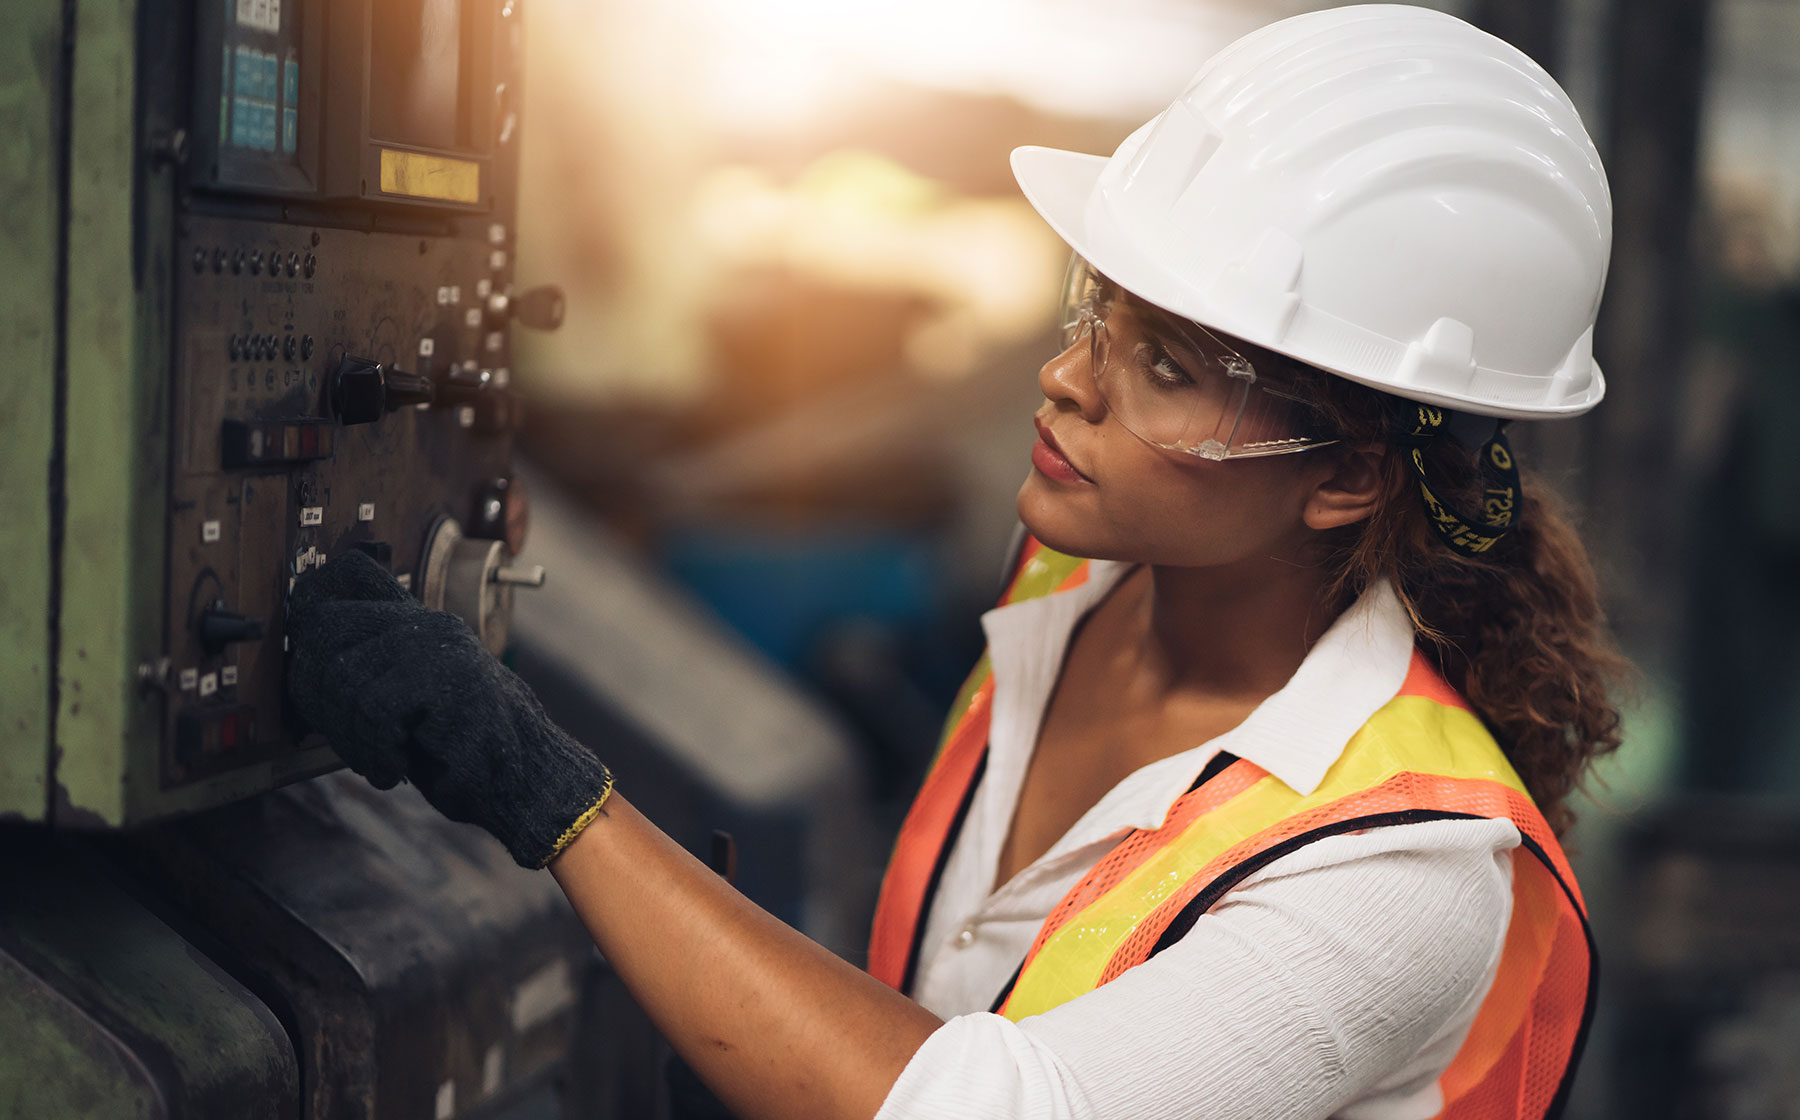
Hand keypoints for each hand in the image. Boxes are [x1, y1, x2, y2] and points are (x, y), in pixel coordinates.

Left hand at [285, 549, 612, 867]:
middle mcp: (426, 622)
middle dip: (315, 690)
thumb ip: (369, 672)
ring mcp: (436, 644)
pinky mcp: (442, 676)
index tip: (307, 656)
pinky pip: (370, 706)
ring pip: (341, 672)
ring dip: (348, 733)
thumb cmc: (464, 750)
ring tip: (377, 758)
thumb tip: (303, 667)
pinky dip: (373, 749)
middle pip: (325, 626)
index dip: (312, 601)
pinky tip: (394, 768)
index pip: (351, 573)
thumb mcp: (410, 703)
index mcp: (418, 622)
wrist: (527, 779)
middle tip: (343, 733)